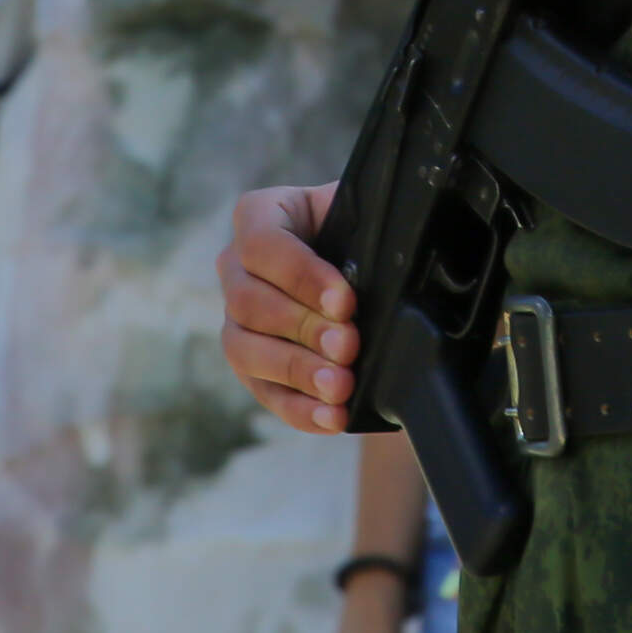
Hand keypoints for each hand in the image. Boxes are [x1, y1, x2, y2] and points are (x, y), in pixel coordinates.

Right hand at [220, 181, 360, 435]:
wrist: (362, 267)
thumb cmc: (361, 232)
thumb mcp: (364, 215)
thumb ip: (370, 224)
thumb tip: (396, 254)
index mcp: (259, 216)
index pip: (261, 244)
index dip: (301, 276)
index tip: (345, 302)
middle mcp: (235, 267)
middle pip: (248, 301)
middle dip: (304, 328)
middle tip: (349, 346)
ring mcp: (236, 319)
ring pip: (245, 349)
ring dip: (296, 371)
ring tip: (340, 388)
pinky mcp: (251, 365)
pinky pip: (264, 391)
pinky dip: (299, 409)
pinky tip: (331, 417)